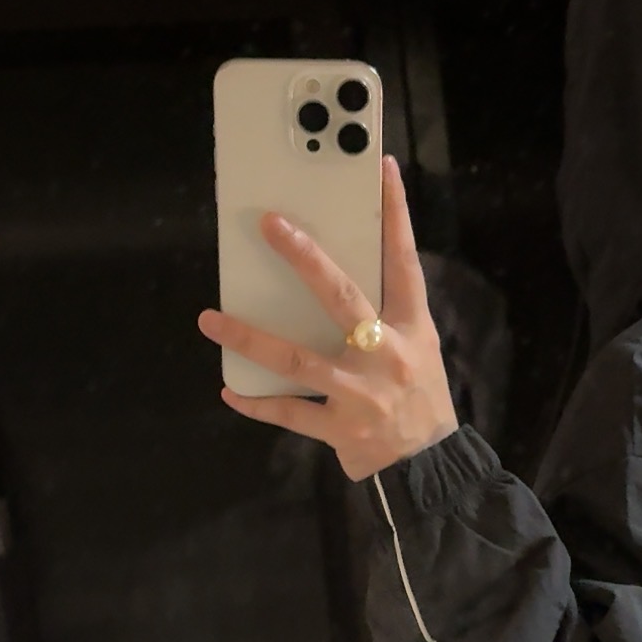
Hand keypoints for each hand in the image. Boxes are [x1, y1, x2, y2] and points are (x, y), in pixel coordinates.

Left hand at [198, 155, 458, 481]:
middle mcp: (386, 355)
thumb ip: (386, 317)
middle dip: (305, 259)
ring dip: (249, 337)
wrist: (432, 472)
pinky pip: (289, 413)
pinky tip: (230, 391)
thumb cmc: (421, 402)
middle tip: (270, 225)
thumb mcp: (419, 352)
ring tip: (210, 319)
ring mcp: (361, 394)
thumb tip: (330, 278)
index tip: (382, 170)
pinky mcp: (341, 429)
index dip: (395, 215)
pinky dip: (257, 403)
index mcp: (411, 330)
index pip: (404, 262)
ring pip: (296, 359)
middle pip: (341, 297)